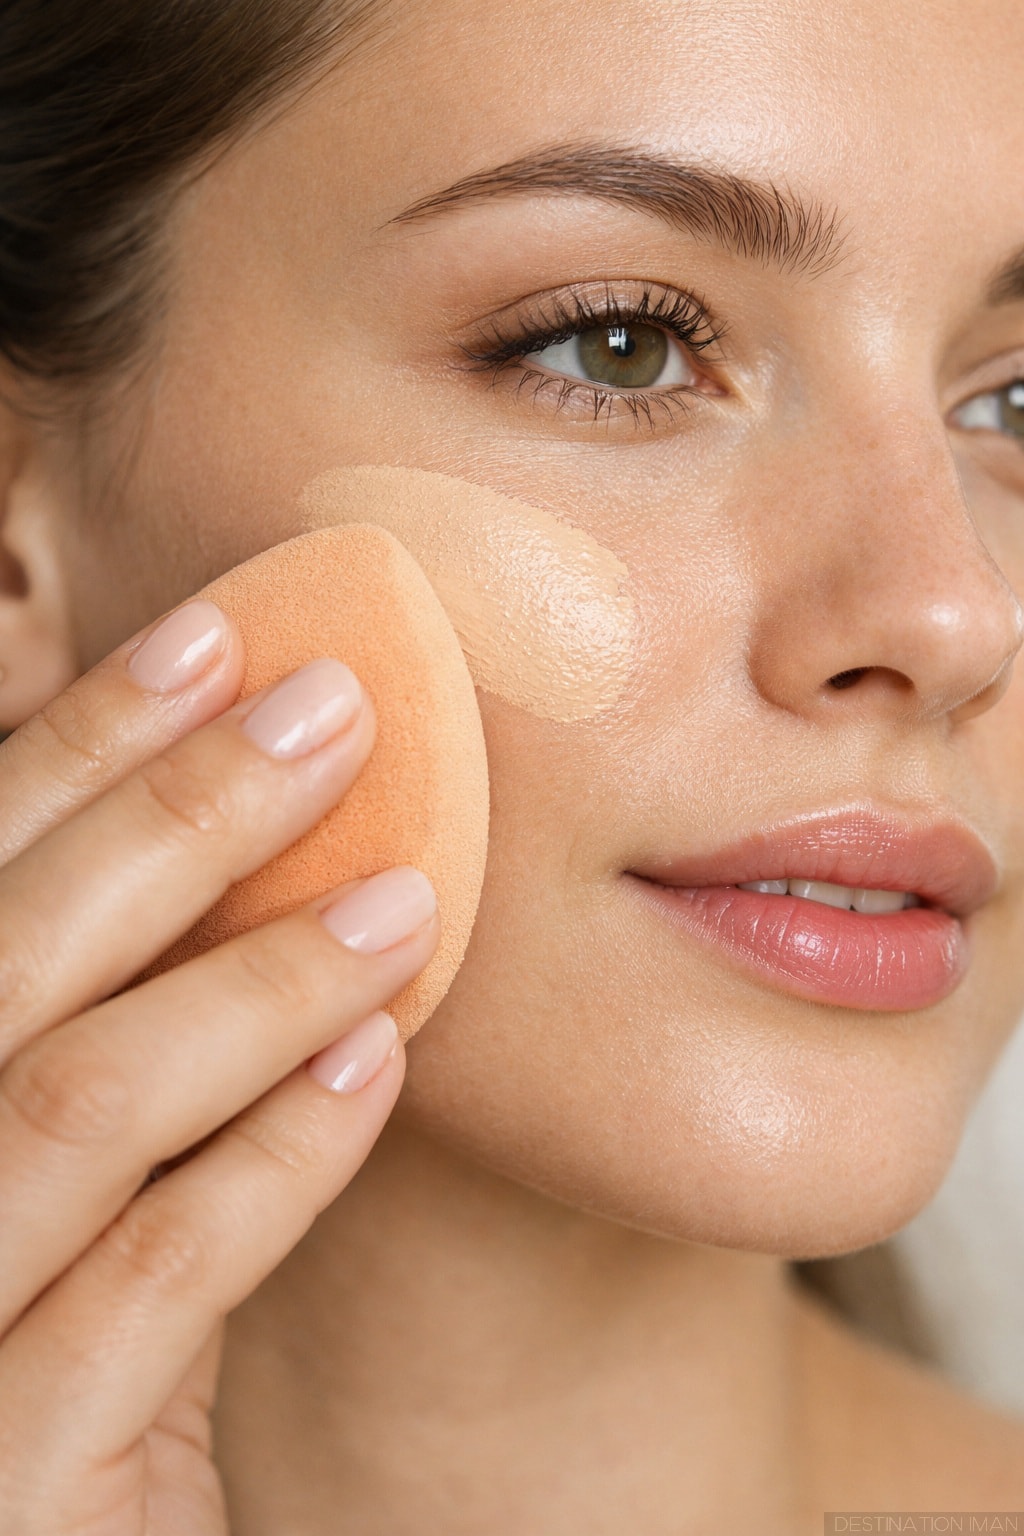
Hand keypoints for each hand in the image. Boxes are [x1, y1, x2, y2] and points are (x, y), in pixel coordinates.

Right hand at [0, 598, 439, 1534]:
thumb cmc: (79, 1375)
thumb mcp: (70, 1199)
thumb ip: (106, 1057)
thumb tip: (231, 850)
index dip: (72, 746)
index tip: (210, 636)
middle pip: (2, 959)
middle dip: (170, 813)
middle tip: (333, 705)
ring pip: (76, 1100)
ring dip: (252, 977)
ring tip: (402, 897)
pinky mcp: (18, 1494)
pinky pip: (154, 1280)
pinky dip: (271, 1154)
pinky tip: (374, 1064)